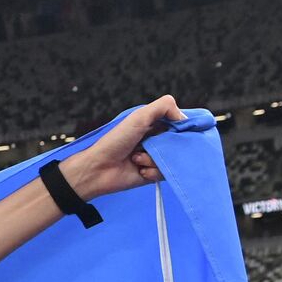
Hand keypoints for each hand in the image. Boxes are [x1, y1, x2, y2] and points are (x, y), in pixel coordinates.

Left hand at [57, 95, 183, 200]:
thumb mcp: (139, 116)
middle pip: (179, 142)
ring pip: (172, 158)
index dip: (183, 128)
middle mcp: (156, 140)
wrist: (98, 168)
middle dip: (167, 145)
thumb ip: (164, 107)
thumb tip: (184, 118)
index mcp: (154, 124)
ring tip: (137, 158)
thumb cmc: (115, 141)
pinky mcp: (153, 174)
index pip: (179, 124)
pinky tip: (139, 170)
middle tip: (152, 145)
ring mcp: (155, 157)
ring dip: (154, 159)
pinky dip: (152, 171)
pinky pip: (165, 173)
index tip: (179, 131)